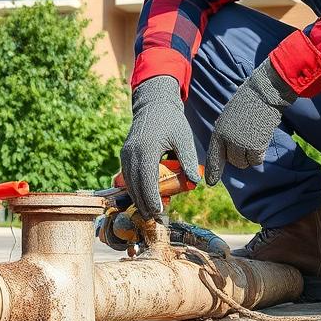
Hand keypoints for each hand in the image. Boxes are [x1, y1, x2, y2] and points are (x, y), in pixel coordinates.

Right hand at [120, 76, 203, 219]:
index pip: (147, 180)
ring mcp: (126, 154)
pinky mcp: (125, 154)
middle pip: (135, 185)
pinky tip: (144, 197)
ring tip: (149, 211)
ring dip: (138, 197)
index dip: (151, 197)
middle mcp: (132, 153)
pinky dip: (135, 188)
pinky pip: (128, 176)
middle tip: (154, 217)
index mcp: (146, 149)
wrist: (154, 104)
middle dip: (143, 203)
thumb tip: (195, 181)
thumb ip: (187, 159)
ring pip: (129, 182)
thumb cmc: (171, 120)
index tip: (159, 210)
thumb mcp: (183, 137)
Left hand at [206, 61, 295, 185]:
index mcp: (218, 131)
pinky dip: (259, 153)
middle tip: (247, 140)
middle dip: (240, 156)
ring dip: (250, 155)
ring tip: (254, 137)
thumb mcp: (229, 118)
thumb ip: (226, 135)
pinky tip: (261, 139)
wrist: (263, 94)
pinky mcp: (255, 146)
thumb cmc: (248, 103)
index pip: (213, 155)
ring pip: (244, 162)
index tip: (210, 182)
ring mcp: (241, 144)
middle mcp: (227, 140)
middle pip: (233, 162)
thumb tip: (227, 153)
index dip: (213, 170)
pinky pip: (256, 160)